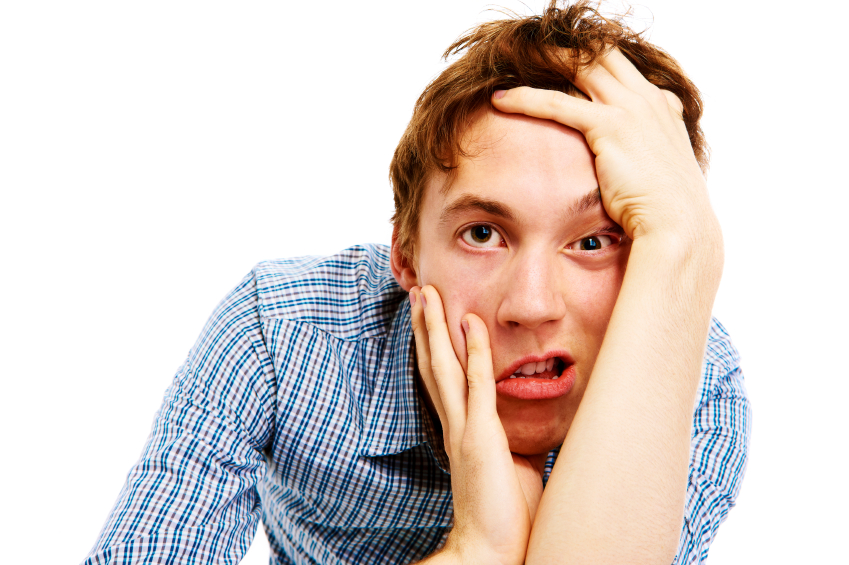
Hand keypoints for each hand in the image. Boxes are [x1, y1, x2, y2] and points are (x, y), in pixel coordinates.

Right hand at [410, 285, 541, 564]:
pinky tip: (470, 322)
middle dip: (425, 327)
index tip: (431, 318)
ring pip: (444, 367)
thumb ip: (513, 438)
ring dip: (435, 328)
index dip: (434, 347)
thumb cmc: (506, 514)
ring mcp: (463, 429)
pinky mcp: (480, 437)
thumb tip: (529, 422)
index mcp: (460, 431)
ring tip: (427, 295)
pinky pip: (478, 385)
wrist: (492, 551)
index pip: (442, 380)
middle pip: (433, 365)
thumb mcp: (512, 465)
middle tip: (418, 292)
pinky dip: (475, 351)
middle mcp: (454, 425)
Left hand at [492, 47, 719, 246]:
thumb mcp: (658, 172)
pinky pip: (558, 104)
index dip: (593, 59)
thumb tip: (624, 166)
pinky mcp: (610, 126)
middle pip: (602, 55)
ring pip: (579, 68)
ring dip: (544, 58)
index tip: (565, 61)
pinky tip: (502, 99)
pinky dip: (527, 99)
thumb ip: (644, 154)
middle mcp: (649, 99)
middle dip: (567, 47)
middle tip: (532, 47)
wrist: (678, 226)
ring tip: (512, 57)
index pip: (623, 68)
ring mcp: (632, 109)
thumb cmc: (664, 210)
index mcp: (662, 106)